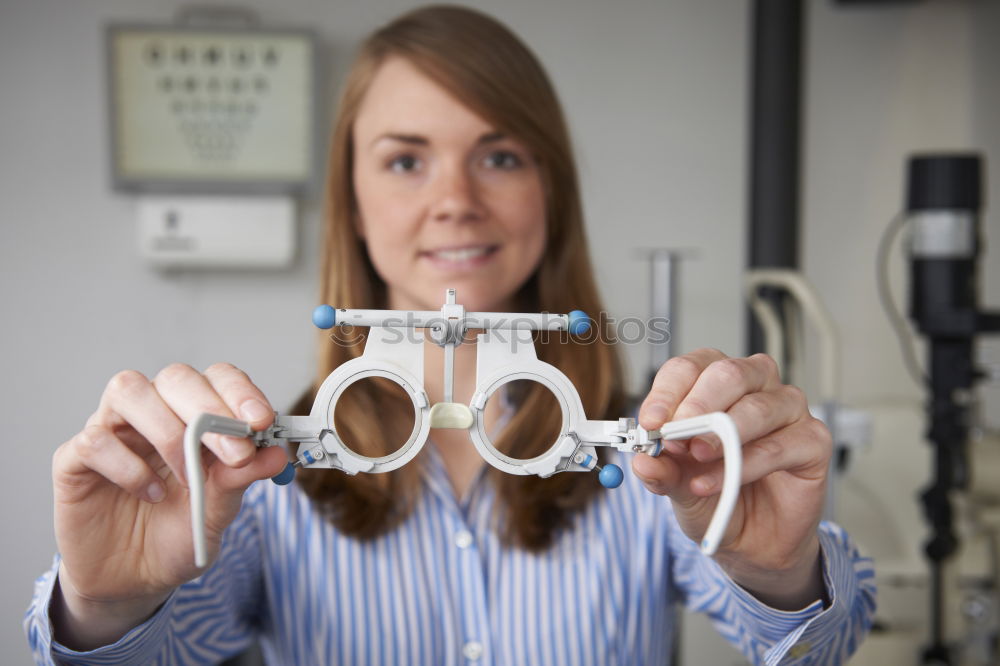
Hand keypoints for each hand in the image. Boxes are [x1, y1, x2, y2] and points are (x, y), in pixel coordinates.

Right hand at [51, 363, 287, 646]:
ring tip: (188, 475)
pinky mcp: (75, 460)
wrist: (134, 581)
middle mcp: (153, 413)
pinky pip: (94, 440)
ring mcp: (112, 431)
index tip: (261, 420)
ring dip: (167, 430)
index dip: (239, 392)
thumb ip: (241, 478)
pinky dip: (127, 466)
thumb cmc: (179, 534)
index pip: (216, 378)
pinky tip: (150, 494)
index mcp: (194, 415)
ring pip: (129, 390)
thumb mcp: (219, 510)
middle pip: (175, 377)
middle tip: (235, 451)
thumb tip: (276, 454)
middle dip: (209, 408)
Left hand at [633, 349, 830, 608]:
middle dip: (698, 405)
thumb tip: (641, 460)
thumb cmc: (715, 495)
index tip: (650, 422)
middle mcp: (755, 385)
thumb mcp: (676, 484)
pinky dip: (744, 464)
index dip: (667, 393)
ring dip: (722, 435)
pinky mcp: (813, 440)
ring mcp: (788, 409)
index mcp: (714, 381)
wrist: (752, 539)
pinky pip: (779, 446)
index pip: (689, 368)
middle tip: (675, 434)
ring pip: (757, 407)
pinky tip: (717, 483)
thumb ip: (661, 469)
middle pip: (728, 374)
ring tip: (697, 459)